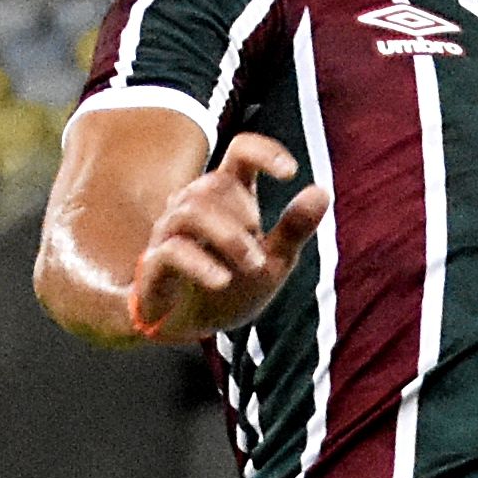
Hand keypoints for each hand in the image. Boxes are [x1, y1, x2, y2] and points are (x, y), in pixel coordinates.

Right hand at [128, 134, 330, 344]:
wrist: (189, 325)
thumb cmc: (234, 284)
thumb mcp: (274, 261)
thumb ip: (294, 229)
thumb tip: (322, 191)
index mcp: (229, 196)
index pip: (240, 152)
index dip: (263, 152)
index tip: (290, 172)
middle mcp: (195, 204)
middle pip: (213, 184)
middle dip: (244, 216)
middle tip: (263, 254)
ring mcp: (171, 231)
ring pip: (192, 212)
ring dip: (228, 238)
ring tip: (254, 266)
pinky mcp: (155, 262)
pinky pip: (172, 251)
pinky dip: (199, 264)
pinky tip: (222, 281)